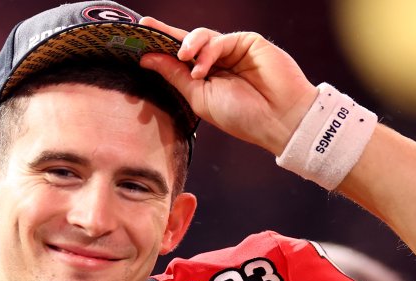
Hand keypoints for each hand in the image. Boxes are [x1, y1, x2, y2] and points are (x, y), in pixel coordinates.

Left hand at [139, 17, 317, 155]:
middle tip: (145, 25)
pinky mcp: (247, 42)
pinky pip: (220, 40)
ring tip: (184, 59)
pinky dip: (207, 51)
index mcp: (206, 78)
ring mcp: (233, 51)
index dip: (159, 49)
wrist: (279, 120)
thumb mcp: (199, 99)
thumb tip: (148, 59)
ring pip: (201, 37)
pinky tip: (202, 68)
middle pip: (186, 42)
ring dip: (189, 46)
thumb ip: (176, 77)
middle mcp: (218, 62)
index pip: (178, 59)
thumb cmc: (242, 116)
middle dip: (165, 34)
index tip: (136, 41)